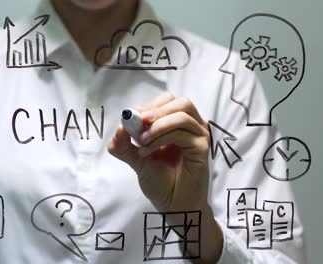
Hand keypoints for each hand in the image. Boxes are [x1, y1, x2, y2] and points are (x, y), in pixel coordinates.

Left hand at [108, 93, 209, 211]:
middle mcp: (192, 127)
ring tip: (141, 142)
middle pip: (179, 102)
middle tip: (137, 125)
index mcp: (177, 125)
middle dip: (154, 111)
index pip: (167, 101)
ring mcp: (199, 136)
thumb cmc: (159, 181)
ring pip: (181, 115)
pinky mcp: (202, 148)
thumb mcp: (135, 158)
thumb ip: (123, 143)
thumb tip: (120, 125)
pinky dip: (160, 139)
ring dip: (157, 126)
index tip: (131, 118)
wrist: (172, 205)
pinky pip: (182, 134)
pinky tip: (147, 152)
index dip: (148, 106)